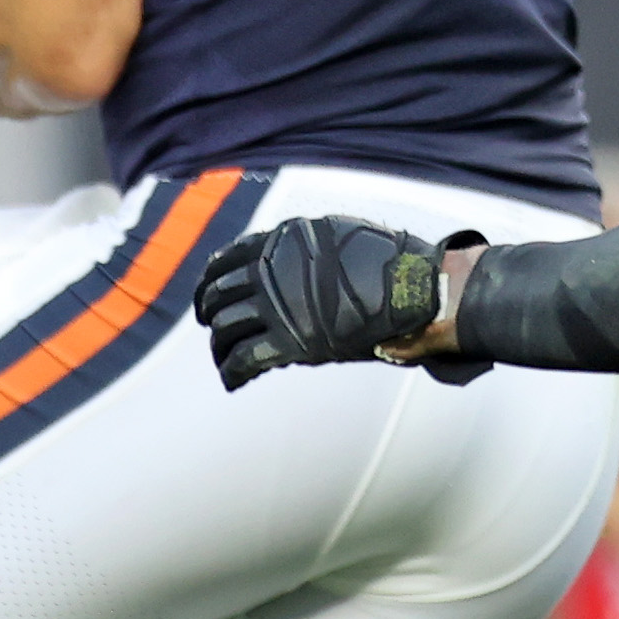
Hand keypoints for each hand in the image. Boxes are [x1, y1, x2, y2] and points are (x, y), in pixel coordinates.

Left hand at [197, 217, 457, 390]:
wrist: (410, 289)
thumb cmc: (383, 262)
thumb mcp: (332, 236)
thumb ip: (300, 250)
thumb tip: (282, 261)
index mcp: (278, 243)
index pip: (225, 260)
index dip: (209, 279)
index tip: (208, 293)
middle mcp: (270, 273)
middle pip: (219, 295)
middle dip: (209, 312)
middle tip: (211, 326)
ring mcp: (278, 308)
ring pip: (226, 328)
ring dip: (219, 346)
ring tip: (222, 358)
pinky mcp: (291, 342)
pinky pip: (244, 359)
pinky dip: (232, 372)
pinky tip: (232, 381)